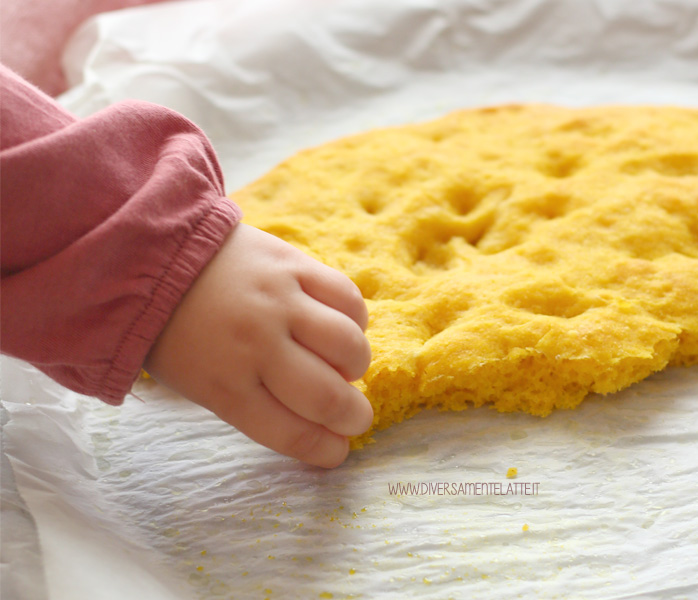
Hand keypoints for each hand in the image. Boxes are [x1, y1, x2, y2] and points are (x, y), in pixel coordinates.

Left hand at [144, 223, 372, 467]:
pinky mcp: (294, 264)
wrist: (158, 256)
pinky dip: (356, 320)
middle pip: (327, 397)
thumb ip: (252, 407)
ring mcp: (279, 301)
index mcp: (225, 386)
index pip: (291, 433)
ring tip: (346, 366)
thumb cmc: (176, 331)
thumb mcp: (197, 384)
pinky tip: (344, 326)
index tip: (337, 451)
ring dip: (356, 365)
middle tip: (356, 417)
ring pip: (348, 345)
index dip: (325, 450)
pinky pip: (347, 297)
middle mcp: (257, 345)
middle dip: (354, 417)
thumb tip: (315, 427)